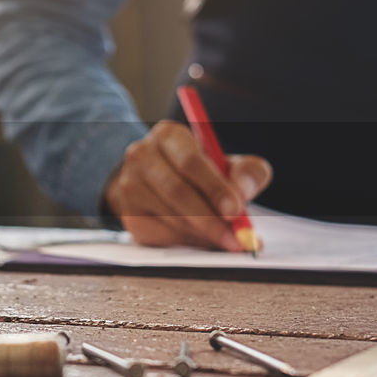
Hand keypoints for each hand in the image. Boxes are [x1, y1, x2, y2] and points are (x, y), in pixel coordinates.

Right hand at [104, 121, 271, 250]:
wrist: (161, 183)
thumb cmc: (202, 173)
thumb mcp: (230, 165)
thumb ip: (247, 172)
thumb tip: (242, 192)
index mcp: (169, 135)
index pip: (190, 161)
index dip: (214, 188)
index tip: (235, 210)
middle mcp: (142, 155)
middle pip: (177, 191)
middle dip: (210, 218)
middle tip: (235, 237)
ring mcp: (130, 185)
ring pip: (170, 216)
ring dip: (202, 233)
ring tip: (225, 238)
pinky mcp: (129, 214)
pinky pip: (161, 234)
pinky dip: (186, 241)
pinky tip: (201, 237)